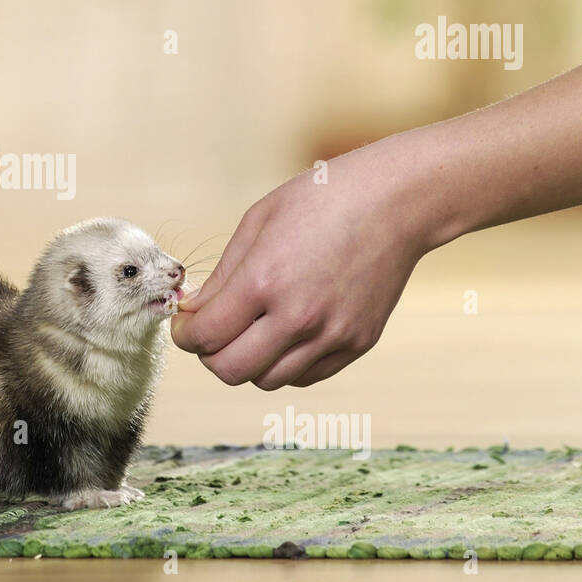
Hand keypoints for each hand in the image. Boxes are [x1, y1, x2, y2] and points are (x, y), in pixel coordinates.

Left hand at [171, 142, 429, 388]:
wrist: (397, 202)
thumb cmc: (323, 200)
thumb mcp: (257, 223)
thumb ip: (221, 277)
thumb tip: (192, 313)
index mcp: (264, 281)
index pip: (205, 337)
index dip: (184, 335)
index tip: (186, 325)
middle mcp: (298, 317)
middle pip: (230, 371)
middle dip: (210, 355)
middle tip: (212, 333)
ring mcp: (332, 335)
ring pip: (266, 380)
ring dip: (248, 362)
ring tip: (251, 330)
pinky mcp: (357, 344)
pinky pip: (304, 376)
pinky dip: (284, 364)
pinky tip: (285, 333)